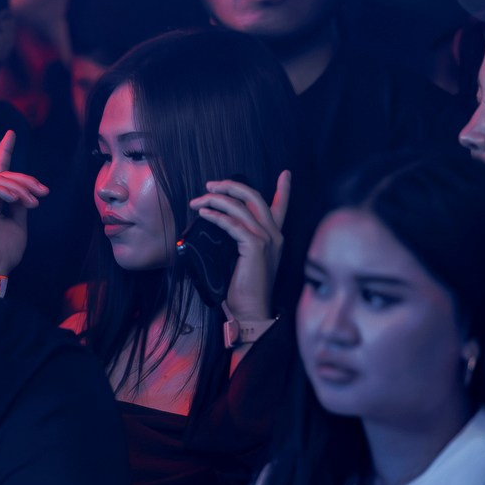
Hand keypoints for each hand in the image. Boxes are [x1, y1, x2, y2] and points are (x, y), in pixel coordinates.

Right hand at [0, 129, 47, 275]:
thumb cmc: (4, 251)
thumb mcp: (18, 222)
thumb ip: (20, 202)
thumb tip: (25, 188)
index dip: (5, 150)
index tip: (11, 133)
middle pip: (4, 175)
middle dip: (26, 181)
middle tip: (43, 194)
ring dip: (20, 189)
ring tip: (33, 202)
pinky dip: (5, 191)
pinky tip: (16, 200)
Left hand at [188, 170, 290, 322]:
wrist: (251, 310)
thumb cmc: (245, 289)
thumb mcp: (247, 259)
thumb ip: (243, 239)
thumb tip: (224, 222)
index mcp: (275, 237)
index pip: (281, 207)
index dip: (284, 189)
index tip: (285, 173)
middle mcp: (274, 235)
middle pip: (255, 197)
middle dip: (231, 186)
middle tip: (211, 184)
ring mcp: (266, 240)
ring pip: (240, 207)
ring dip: (216, 200)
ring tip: (199, 200)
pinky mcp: (255, 247)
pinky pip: (232, 224)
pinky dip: (216, 216)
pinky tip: (204, 214)